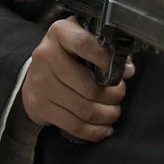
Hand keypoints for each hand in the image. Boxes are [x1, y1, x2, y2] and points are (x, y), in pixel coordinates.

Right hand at [21, 15, 134, 141]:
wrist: (36, 70)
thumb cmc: (68, 53)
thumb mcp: (83, 38)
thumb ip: (105, 48)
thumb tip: (127, 69)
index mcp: (60, 33)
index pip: (84, 44)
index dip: (107, 60)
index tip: (124, 72)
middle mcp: (46, 55)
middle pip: (88, 85)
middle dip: (112, 95)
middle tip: (120, 95)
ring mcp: (40, 82)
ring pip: (82, 109)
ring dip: (106, 115)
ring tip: (114, 112)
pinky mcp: (39, 106)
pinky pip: (72, 125)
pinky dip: (93, 131)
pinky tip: (104, 128)